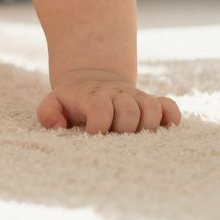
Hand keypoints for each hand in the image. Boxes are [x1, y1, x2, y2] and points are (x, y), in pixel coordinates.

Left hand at [37, 69, 181, 133]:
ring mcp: (136, 98)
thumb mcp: (53, 102)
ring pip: (151, 109)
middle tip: (116, 140)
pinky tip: (164, 130)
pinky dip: (170, 118)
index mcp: (93, 98)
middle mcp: (117, 96)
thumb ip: (48, 113)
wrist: (92, 79)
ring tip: (136, 138)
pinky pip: (169, 107)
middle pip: (129, 111)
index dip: (99, 125)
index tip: (94, 137)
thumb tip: (59, 126)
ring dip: (146, 126)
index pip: (100, 109)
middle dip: (124, 129)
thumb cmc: (71, 101)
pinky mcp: (150, 102)